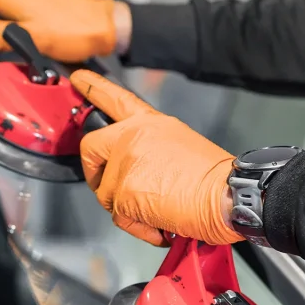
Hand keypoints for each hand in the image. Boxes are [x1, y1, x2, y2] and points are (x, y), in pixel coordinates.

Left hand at [69, 70, 241, 246]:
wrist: (227, 195)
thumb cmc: (213, 178)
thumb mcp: (179, 144)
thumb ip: (149, 149)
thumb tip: (137, 171)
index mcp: (149, 124)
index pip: (116, 99)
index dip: (93, 87)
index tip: (77, 78)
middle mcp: (132, 136)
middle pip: (91, 148)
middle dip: (95, 172)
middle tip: (110, 188)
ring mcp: (125, 162)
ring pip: (106, 193)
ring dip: (129, 209)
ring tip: (160, 210)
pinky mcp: (123, 191)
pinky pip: (119, 217)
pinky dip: (139, 227)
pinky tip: (162, 224)